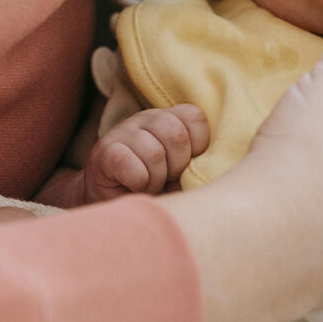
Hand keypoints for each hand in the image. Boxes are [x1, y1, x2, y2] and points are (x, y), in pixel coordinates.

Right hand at [83, 105, 209, 200]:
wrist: (112, 204)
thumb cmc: (156, 189)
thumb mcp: (183, 173)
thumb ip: (201, 162)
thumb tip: (218, 164)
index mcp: (168, 119)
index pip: (194, 116)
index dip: (198, 145)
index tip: (187, 165)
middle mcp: (145, 119)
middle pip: (176, 135)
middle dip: (177, 166)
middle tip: (166, 178)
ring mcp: (122, 132)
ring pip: (155, 153)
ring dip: (156, 179)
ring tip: (149, 184)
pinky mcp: (104, 152)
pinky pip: (133, 167)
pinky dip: (139, 183)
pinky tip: (134, 186)